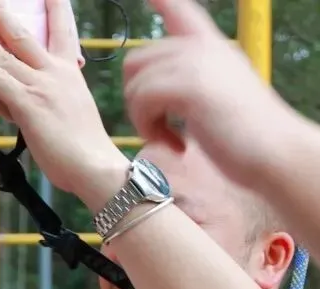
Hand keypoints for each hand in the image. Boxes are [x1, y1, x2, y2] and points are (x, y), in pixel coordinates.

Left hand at [0, 0, 127, 209]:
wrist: (95, 166)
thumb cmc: (81, 148)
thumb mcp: (63, 113)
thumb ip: (33, 100)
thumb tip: (4, 98)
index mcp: (69, 71)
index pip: (61, 29)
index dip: (53, 6)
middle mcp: (55, 71)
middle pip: (22, 32)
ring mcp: (40, 85)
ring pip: (3, 52)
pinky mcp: (28, 104)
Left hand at [123, 0, 295, 190]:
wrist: (276, 151)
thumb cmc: (249, 138)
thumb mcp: (220, 99)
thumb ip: (192, 85)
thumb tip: (160, 90)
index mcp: (212, 47)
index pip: (181, 11)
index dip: (163, 3)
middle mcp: (203, 47)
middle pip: (138, 59)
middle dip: (137, 100)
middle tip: (160, 129)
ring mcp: (196, 62)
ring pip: (136, 83)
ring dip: (143, 120)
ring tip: (169, 139)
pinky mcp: (189, 85)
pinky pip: (143, 100)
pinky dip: (149, 129)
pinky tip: (177, 145)